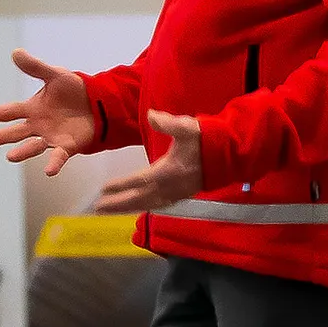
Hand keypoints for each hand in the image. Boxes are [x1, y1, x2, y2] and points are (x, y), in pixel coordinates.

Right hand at [0, 49, 101, 174]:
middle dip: (2, 136)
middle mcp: (38, 125)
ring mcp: (51, 138)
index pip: (9, 111)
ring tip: (10, 157)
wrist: (98, 103)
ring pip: (33, 146)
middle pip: (17, 132)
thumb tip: (15, 52)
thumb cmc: (73, 90)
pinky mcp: (67, 146)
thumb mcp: (55, 75)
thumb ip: (35, 67)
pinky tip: (48, 171)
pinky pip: (58, 157)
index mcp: (32, 109)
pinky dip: (53, 164)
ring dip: (22, 152)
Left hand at [88, 112, 203, 215]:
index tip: (103, 189)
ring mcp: (176, 193)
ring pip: (147, 205)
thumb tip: (151, 114)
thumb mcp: (187, 127)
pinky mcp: (182, 196)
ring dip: (127, 208)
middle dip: (118, 203)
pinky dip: (144, 208)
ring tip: (110, 211)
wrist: (230, 154)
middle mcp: (170, 187)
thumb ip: (168, 122)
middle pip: (139, 198)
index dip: (121, 185)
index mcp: (169, 171)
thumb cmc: (206, 139)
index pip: (139, 180)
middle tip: (97, 208)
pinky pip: (158, 206)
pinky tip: (136, 208)